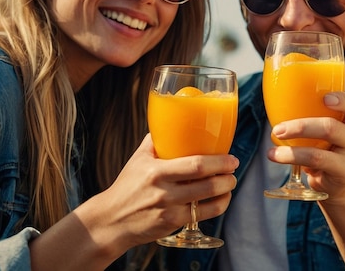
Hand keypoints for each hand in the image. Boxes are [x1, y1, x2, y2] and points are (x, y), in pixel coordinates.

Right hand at [84, 134, 238, 247]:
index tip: (231, 157)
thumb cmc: (127, 185)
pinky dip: (218, 206)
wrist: (112, 220)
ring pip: (209, 201)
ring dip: (226, 191)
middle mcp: (164, 191)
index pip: (196, 165)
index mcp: (156, 171)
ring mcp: (169, 210)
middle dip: (227, 176)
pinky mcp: (172, 224)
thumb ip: (156, 140)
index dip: (219, 161)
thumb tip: (173, 120)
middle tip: (233, 168)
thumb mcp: (138, 159)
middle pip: (207, 184)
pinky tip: (221, 199)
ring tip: (230, 183)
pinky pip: (204, 215)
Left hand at [267, 91, 344, 200]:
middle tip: (278, 129)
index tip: (324, 98)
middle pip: (331, 128)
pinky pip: (313, 166)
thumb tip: (277, 102)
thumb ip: (314, 116)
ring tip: (272, 151)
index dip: (342, 100)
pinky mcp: (342, 175)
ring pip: (318, 153)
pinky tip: (276, 156)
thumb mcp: (327, 131)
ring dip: (291, 151)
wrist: (340, 182)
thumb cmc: (327, 148)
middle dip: (301, 127)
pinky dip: (291, 159)